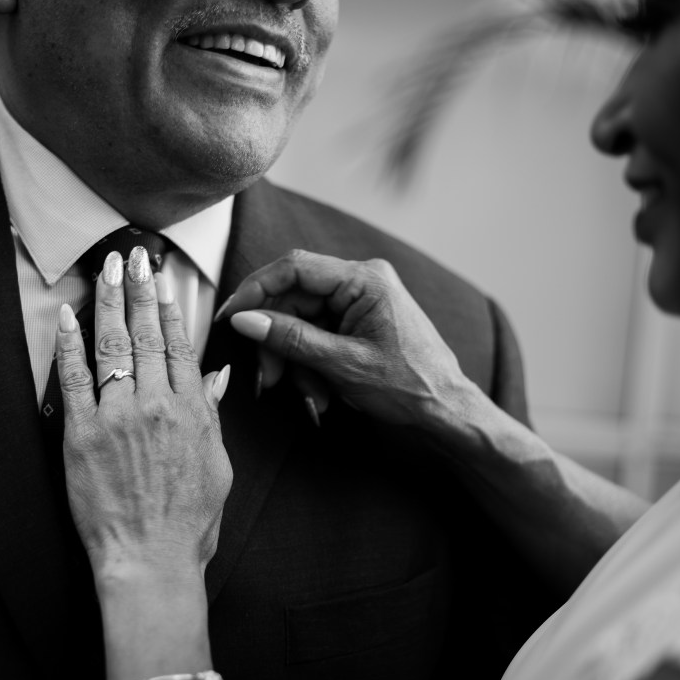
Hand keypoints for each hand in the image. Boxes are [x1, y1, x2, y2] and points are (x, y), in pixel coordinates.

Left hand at [55, 248, 232, 580]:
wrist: (150, 561)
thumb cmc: (189, 521)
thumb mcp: (217, 465)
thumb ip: (212, 416)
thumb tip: (215, 378)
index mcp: (192, 411)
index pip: (181, 344)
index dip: (170, 307)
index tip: (162, 280)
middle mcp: (156, 404)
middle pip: (148, 333)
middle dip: (139, 288)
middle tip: (133, 255)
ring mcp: (117, 416)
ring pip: (114, 345)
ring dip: (109, 301)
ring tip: (106, 268)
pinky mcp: (82, 434)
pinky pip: (74, 379)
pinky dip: (69, 344)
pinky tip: (68, 315)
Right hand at [218, 249, 483, 431]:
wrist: (448, 411)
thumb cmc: (410, 386)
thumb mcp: (343, 365)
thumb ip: (291, 339)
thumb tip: (246, 320)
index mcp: (364, 279)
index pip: (294, 268)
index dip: (256, 290)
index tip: (231, 317)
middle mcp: (362, 282)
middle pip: (294, 301)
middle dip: (279, 344)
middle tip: (268, 380)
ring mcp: (360, 302)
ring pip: (302, 324)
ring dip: (297, 364)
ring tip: (314, 400)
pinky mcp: (358, 322)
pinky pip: (319, 336)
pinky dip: (313, 367)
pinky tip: (324, 396)